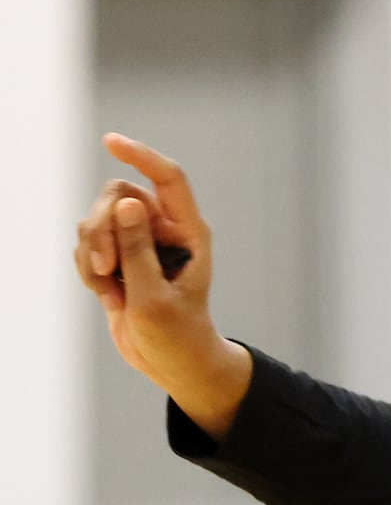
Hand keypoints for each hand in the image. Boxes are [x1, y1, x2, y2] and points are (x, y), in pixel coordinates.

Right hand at [74, 135, 250, 439]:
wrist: (171, 362)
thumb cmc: (177, 334)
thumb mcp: (154, 297)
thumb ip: (138, 250)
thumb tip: (128, 202)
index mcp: (189, 233)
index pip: (168, 178)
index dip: (142, 155)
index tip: (110, 141)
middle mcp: (165, 230)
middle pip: (118, 195)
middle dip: (101, 228)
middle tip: (106, 267)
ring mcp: (139, 242)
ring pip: (96, 220)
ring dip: (92, 253)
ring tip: (111, 289)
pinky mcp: (119, 258)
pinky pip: (86, 245)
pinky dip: (87, 268)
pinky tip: (107, 294)